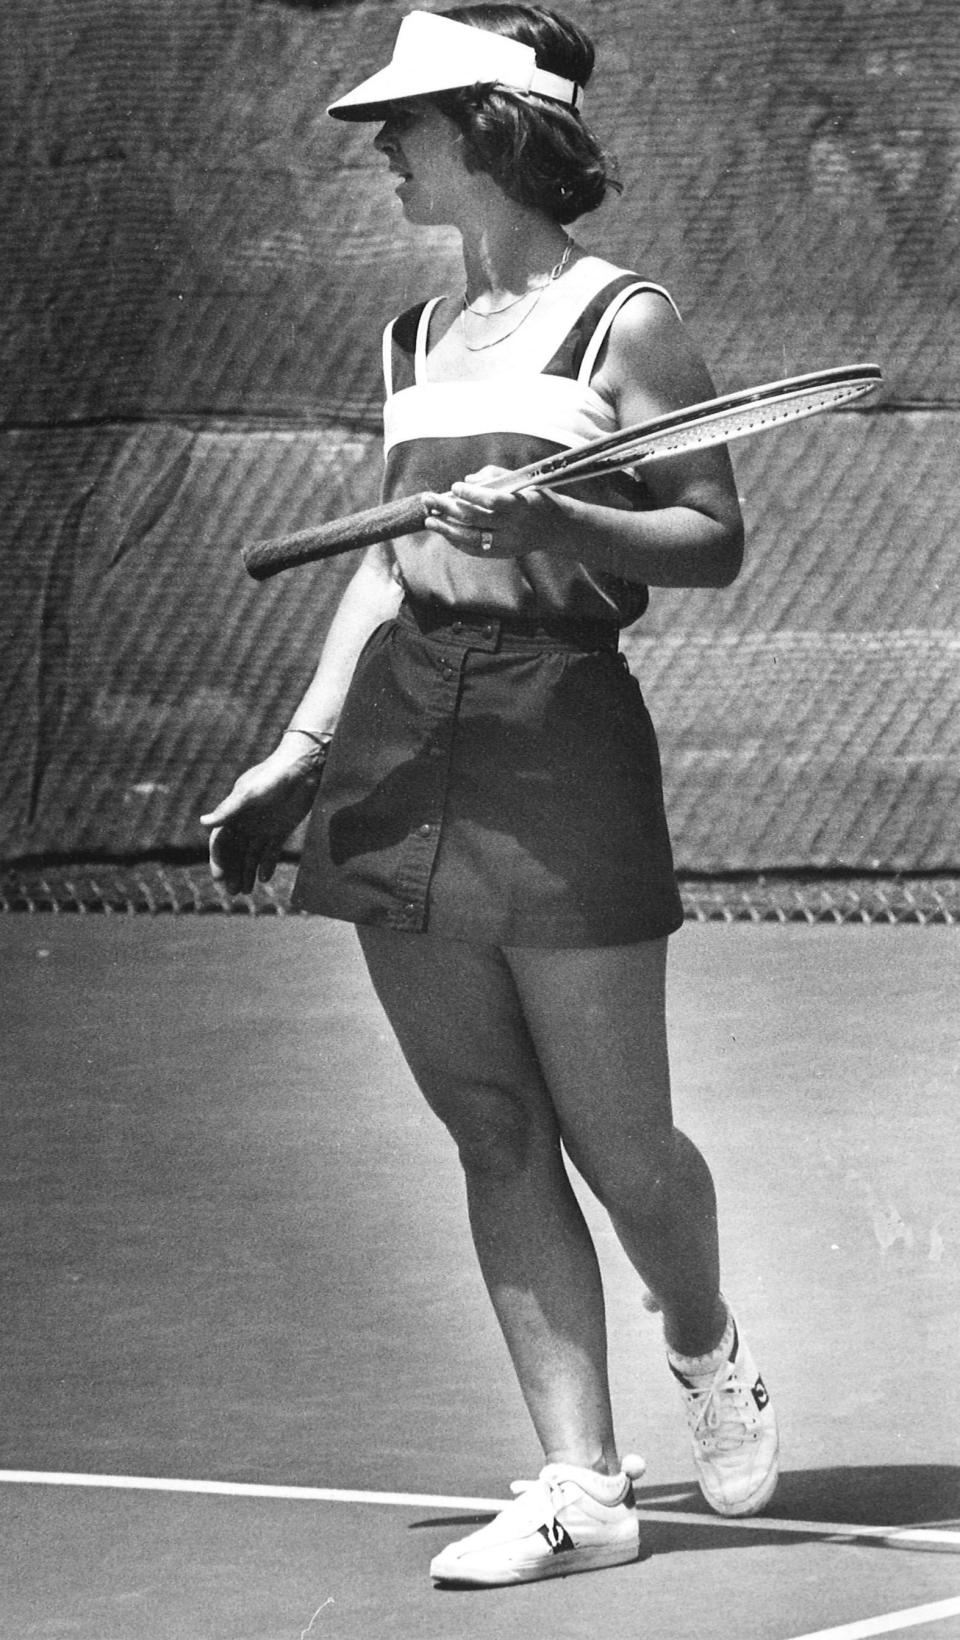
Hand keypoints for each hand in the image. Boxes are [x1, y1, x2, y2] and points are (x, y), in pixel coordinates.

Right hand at [199, 739, 322, 895]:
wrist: (302, 769)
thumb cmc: (272, 777)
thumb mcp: (249, 794)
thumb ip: (227, 810)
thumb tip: (203, 823)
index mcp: (233, 814)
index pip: (220, 843)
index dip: (218, 861)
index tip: (220, 879)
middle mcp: (245, 823)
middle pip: (234, 853)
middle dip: (232, 872)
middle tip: (233, 892)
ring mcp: (262, 827)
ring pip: (251, 855)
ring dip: (247, 873)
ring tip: (245, 891)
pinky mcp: (280, 830)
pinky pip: (270, 852)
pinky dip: (266, 865)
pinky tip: (265, 878)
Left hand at [422, 467, 563, 558]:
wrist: (556, 528)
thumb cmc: (535, 496)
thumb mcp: (523, 481)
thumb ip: (495, 476)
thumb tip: (467, 480)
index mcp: (522, 505)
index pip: (493, 501)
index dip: (472, 495)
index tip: (454, 486)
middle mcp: (514, 527)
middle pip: (476, 520)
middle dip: (449, 509)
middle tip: (429, 499)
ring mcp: (508, 544)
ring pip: (472, 539)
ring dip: (447, 530)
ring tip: (429, 520)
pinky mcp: (503, 554)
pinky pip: (475, 550)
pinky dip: (458, 541)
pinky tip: (444, 532)